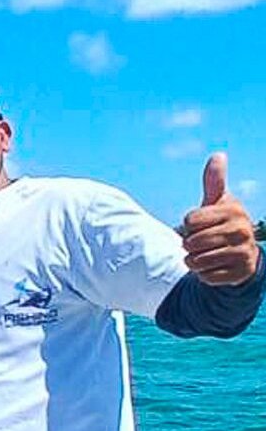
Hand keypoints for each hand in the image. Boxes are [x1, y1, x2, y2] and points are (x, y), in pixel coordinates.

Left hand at [182, 153, 261, 285]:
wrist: (241, 254)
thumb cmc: (221, 223)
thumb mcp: (216, 202)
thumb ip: (214, 181)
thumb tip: (219, 154)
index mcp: (233, 209)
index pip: (190, 221)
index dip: (188, 226)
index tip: (199, 225)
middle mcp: (242, 229)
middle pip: (192, 242)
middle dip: (189, 245)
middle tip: (200, 243)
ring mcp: (243, 252)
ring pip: (197, 260)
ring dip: (194, 261)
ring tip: (204, 255)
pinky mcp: (241, 272)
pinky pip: (206, 276)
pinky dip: (203, 275)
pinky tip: (214, 267)